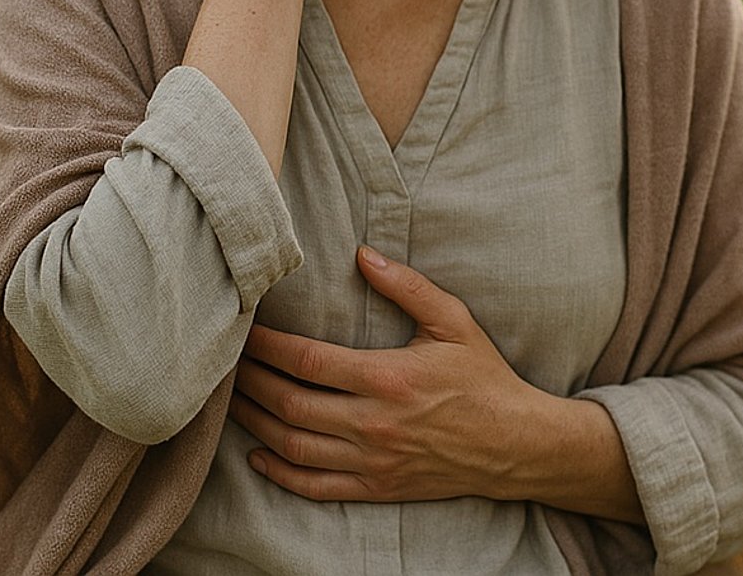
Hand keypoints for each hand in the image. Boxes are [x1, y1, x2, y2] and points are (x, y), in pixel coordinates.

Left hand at [229, 247, 552, 503]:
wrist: (515, 443)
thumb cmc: (484, 378)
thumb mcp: (454, 321)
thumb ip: (408, 287)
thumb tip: (364, 255)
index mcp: (388, 377)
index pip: (308, 361)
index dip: (268, 347)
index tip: (247, 331)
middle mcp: (373, 423)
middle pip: (290, 404)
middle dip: (251, 383)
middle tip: (227, 364)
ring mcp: (372, 461)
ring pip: (294, 445)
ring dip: (256, 423)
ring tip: (233, 401)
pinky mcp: (376, 487)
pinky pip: (315, 487)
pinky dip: (280, 473)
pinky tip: (259, 455)